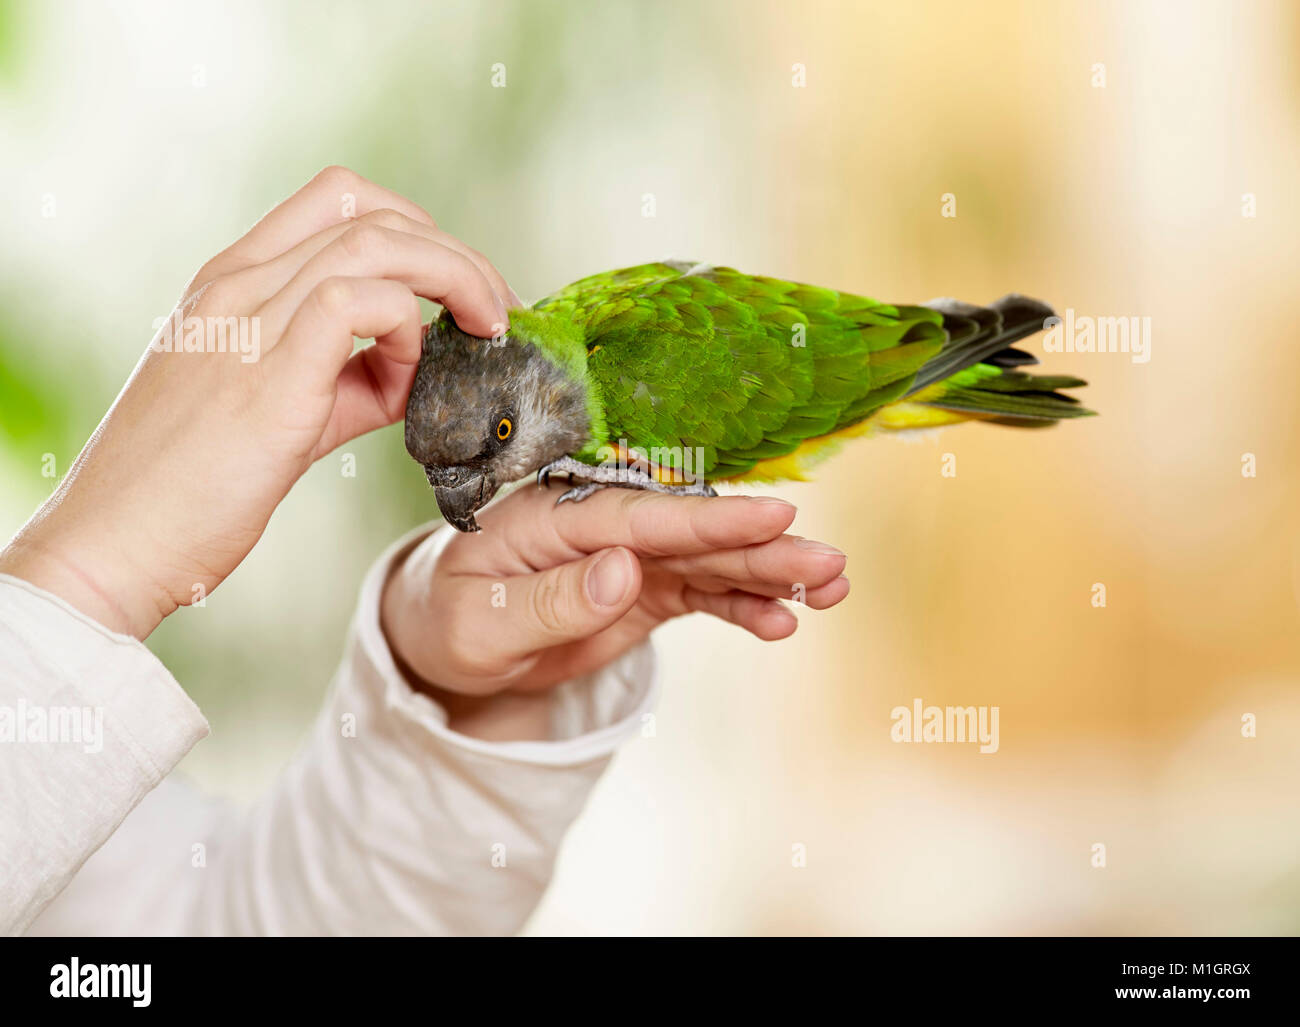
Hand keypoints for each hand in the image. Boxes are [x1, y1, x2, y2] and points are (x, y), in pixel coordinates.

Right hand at [0, 166, 517, 638]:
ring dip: (453, 277)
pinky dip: (405, 328)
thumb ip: (348, 377)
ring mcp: (246, 320)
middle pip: (370, 209)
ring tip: (487, 329)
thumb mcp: (279, 408)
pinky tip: (410, 376)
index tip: (460, 285)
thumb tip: (416, 368)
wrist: (119, 545)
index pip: (338, 200)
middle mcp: (237, 283)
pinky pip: (357, 303)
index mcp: (233, 281)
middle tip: (497, 308)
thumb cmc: (192, 488)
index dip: (418, 227)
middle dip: (454, 251)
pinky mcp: (266, 373)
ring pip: (375, 241)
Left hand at [380, 482, 849, 738]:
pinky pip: (704, 595)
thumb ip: (551, 598)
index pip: (643, 515)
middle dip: (765, 546)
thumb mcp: (481, 622)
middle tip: (832, 562)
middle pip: (693, 533)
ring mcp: (631, 556)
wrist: (448, 640)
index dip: (711, 518)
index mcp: (558, 514)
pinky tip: (784, 622)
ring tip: (834, 590)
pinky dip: (744, 607)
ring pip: (712, 561)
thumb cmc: (452, 620)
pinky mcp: (646, 588)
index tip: (776, 514)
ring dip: (771, 575)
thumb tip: (621, 569)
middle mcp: (605, 525)